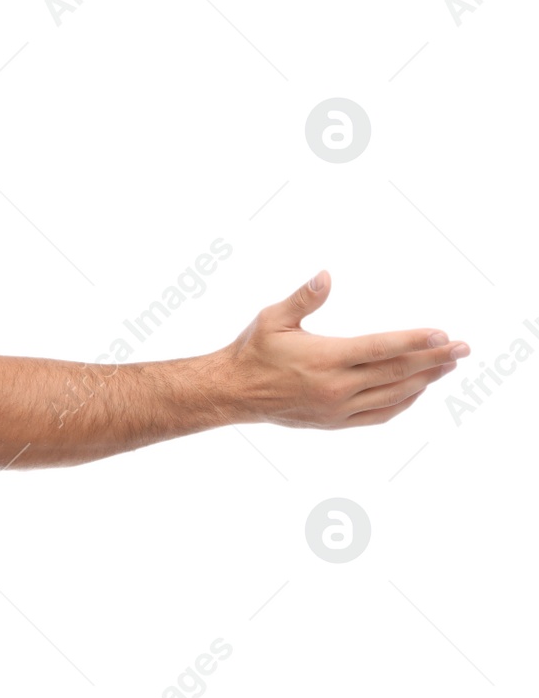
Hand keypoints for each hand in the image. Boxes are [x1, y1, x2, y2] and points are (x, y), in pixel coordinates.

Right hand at [211, 270, 467, 428]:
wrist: (233, 392)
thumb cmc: (252, 350)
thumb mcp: (272, 318)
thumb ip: (303, 298)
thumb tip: (327, 276)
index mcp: (324, 359)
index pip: (381, 348)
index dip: (414, 341)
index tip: (442, 334)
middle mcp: (336, 387)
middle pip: (397, 372)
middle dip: (434, 359)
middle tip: (463, 349)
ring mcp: (338, 408)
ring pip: (394, 395)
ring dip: (425, 380)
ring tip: (447, 366)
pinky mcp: (335, 422)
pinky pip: (379, 415)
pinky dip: (403, 403)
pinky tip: (416, 390)